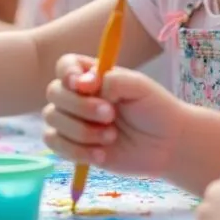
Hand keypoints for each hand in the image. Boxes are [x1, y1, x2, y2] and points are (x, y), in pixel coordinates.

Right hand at [42, 54, 185, 177]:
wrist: (166, 145)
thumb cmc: (155, 108)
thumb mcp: (139, 86)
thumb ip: (112, 80)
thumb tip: (83, 84)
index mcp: (92, 74)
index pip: (65, 65)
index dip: (68, 73)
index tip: (84, 86)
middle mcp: (78, 95)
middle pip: (54, 92)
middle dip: (80, 106)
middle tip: (110, 115)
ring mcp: (73, 121)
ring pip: (52, 119)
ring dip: (81, 130)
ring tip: (112, 136)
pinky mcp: (73, 147)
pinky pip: (55, 145)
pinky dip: (77, 151)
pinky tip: (102, 154)